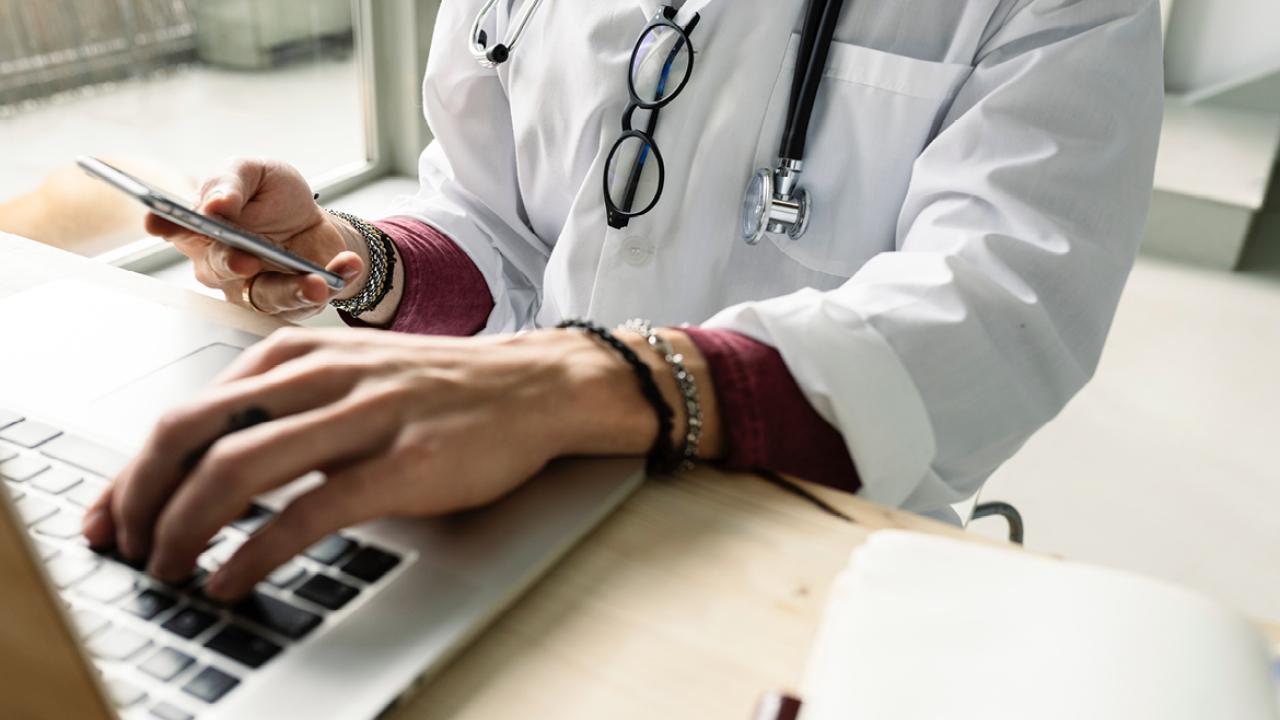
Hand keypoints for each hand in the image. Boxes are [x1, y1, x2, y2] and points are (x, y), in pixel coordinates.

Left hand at [80, 326, 720, 599]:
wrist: (535, 385)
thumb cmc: (442, 387)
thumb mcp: (350, 375)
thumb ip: (284, 405)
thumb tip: (208, 461)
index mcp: (299, 354)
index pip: (187, 409)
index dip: (133, 469)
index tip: (111, 515)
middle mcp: (322, 375)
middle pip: (193, 432)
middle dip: (139, 497)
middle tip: (125, 546)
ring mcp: (364, 415)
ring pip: (239, 468)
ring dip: (184, 528)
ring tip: (167, 569)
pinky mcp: (404, 462)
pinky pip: (309, 510)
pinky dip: (255, 551)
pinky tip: (232, 578)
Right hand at [146, 158, 366, 320]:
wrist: (316, 222)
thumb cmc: (275, 197)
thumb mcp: (256, 173)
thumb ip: (232, 183)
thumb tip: (215, 204)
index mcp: (203, 226)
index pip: (176, 227)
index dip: (165, 225)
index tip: (159, 221)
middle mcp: (220, 263)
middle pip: (216, 269)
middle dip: (231, 263)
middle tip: (246, 258)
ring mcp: (252, 286)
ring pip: (264, 296)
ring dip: (292, 289)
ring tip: (315, 281)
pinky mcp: (288, 301)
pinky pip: (307, 300)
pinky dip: (332, 281)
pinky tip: (346, 265)